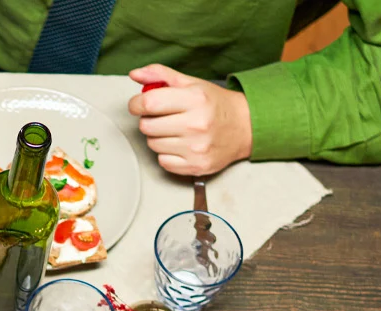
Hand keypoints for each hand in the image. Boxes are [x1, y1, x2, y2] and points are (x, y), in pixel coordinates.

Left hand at [126, 65, 251, 176]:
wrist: (245, 126)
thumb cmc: (215, 104)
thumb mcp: (191, 84)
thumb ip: (161, 76)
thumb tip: (135, 74)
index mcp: (195, 99)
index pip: (149, 103)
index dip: (136, 103)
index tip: (139, 104)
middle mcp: (197, 124)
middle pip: (147, 126)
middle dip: (149, 120)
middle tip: (162, 117)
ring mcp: (197, 148)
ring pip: (153, 145)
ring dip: (157, 137)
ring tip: (174, 130)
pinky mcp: (197, 166)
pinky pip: (163, 162)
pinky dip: (166, 154)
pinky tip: (180, 145)